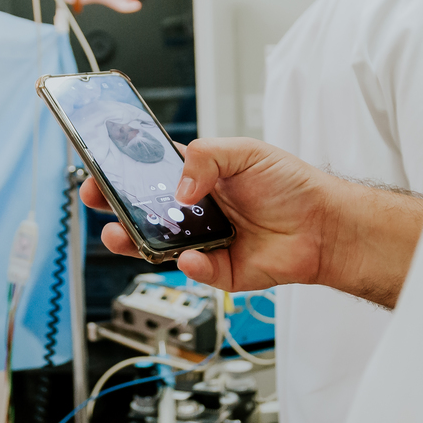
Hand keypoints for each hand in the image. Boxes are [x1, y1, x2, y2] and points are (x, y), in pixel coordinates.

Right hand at [79, 137, 422, 307]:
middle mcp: (195, 212)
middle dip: (113, 209)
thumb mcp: (245, 151)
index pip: (148, 174)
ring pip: (157, 247)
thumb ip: (205, 157)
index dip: (121, 173)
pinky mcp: (219, 271)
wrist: (326, 226)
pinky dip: (190, 265)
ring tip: (120, 235)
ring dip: (133, 242)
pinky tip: (192, 256)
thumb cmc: (293, 186)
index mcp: (197, 178)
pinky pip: (194, 271)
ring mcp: (204, 242)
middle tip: (97, 201)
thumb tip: (179, 185)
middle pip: (142, 213)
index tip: (98, 169)